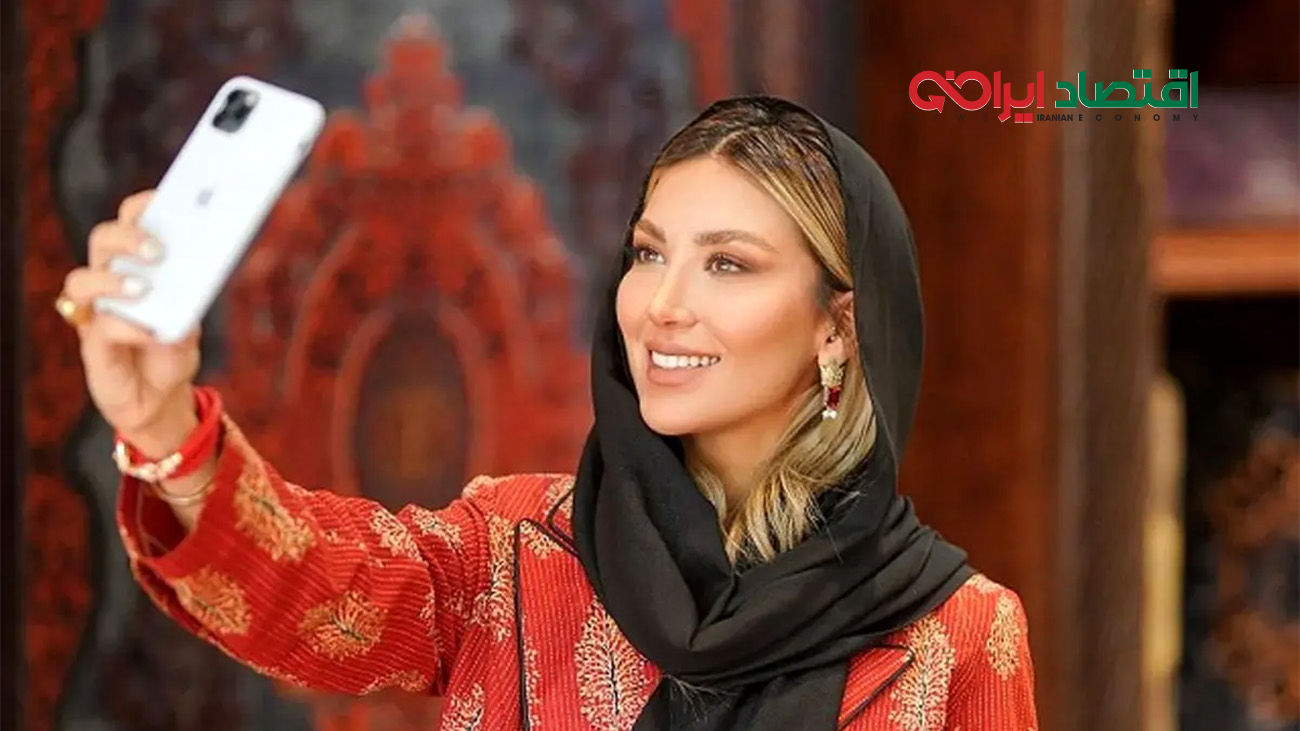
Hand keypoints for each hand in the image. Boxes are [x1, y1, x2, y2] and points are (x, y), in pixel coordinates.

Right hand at [68, 190, 201, 453]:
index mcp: (134, 266)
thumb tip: (202, 271)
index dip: (141, 206)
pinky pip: (101, 327)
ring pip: (82, 279)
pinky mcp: (93, 344)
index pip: (128, 222)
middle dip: (127, 237)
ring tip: (143, 288)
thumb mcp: (191, 320)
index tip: (162, 199)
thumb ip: (192, 297)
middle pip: (102, 240)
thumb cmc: (172, 349)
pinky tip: (151, 332)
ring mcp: (95, 312)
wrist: (162, 397)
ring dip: (112, 279)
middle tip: (158, 250)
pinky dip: (128, 327)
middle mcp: (108, 281)